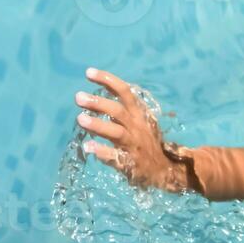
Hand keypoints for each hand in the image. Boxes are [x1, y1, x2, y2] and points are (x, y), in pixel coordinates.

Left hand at [74, 67, 192, 193]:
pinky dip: (102, 151)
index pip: (124, 92)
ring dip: (98, 125)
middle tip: (78, 97)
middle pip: (118, 111)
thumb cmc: (146, 142)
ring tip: (80, 119)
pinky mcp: (130, 163)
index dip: (107, 80)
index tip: (89, 73)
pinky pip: (115, 156)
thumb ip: (123, 110)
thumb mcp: (141, 121)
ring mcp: (133, 145)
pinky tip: (88, 147)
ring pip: (116, 132)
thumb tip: (96, 98)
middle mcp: (137, 127)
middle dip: (98, 102)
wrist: (165, 169)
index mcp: (139, 114)